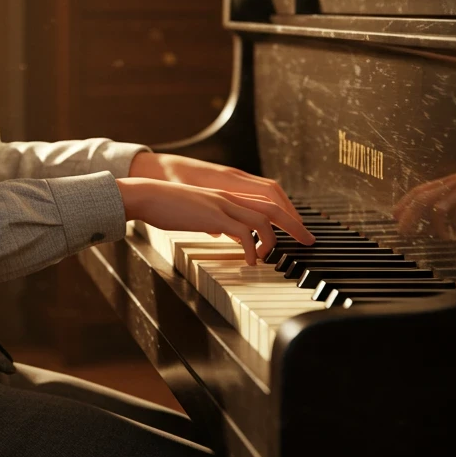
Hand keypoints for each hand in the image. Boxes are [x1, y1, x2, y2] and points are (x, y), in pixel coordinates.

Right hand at [116, 177, 313, 265]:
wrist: (147, 196)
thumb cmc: (166, 206)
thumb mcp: (195, 213)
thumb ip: (211, 220)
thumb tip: (220, 231)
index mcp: (226, 196)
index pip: (264, 202)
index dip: (284, 215)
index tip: (295, 231)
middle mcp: (229, 197)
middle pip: (273, 207)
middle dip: (294, 225)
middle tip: (308, 241)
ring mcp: (222, 204)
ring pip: (263, 218)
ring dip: (272, 240)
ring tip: (272, 258)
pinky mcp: (213, 216)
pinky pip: (243, 232)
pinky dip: (251, 248)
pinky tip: (250, 261)